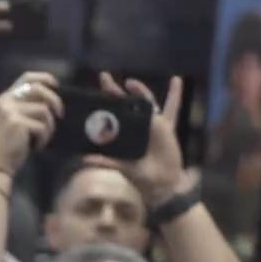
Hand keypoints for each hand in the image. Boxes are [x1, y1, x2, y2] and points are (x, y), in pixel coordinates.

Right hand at [0, 72, 63, 178]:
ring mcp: (10, 111)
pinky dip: (44, 138)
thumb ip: (28, 106)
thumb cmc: (11, 145)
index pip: (25, 78)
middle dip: (54, 100)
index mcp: (5, 98)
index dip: (43, 78)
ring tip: (41, 139)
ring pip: (43, 110)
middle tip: (60, 114)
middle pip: (38, 90)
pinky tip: (36, 147)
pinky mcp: (17, 122)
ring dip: (48, 126)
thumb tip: (52, 98)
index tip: (55, 84)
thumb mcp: (17, 120)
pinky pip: (42, 126)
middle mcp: (5, 101)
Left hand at [99, 73, 188, 205]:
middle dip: (114, 90)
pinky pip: (171, 108)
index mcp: (122, 135)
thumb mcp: (122, 168)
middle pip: (124, 104)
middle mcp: (135, 126)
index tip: (89, 97)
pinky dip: (174, 94)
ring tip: (130, 81)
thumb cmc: (141, 178)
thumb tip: (84, 159)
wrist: (162, 185)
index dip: (101, 105)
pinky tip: (176, 80)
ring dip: (139, 89)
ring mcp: (150, 124)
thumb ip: (106, 162)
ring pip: (145, 102)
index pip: (109, 115)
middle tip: (103, 76)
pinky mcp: (165, 126)